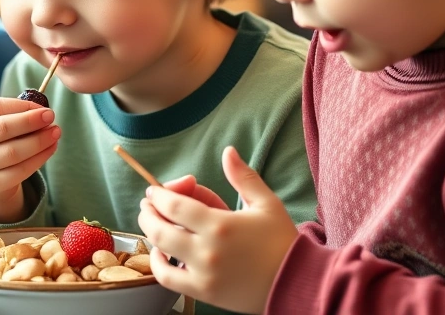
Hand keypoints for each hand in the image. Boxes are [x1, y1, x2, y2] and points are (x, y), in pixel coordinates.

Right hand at [0, 97, 59, 222]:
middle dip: (31, 121)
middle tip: (51, 116)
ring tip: (55, 132)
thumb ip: (15, 112)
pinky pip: (21, 170)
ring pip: (13, 151)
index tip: (42, 106)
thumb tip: (42, 111)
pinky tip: (51, 147)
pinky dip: (40, 157)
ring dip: (39, 140)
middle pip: (2, 128)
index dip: (21, 106)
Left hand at [136, 147, 296, 313]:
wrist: (296, 283)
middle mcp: (207, 250)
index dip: (159, 195)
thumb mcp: (266, 203)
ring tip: (152, 222)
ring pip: (160, 251)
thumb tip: (228, 151)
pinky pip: (168, 278)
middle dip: (148, 212)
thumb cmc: (281, 241)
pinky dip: (157, 264)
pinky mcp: (203, 292)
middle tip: (148, 204)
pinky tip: (160, 252)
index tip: (155, 190)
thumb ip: (243, 176)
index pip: (174, 206)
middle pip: (160, 227)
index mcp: (221, 225)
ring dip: (150, 233)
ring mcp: (203, 274)